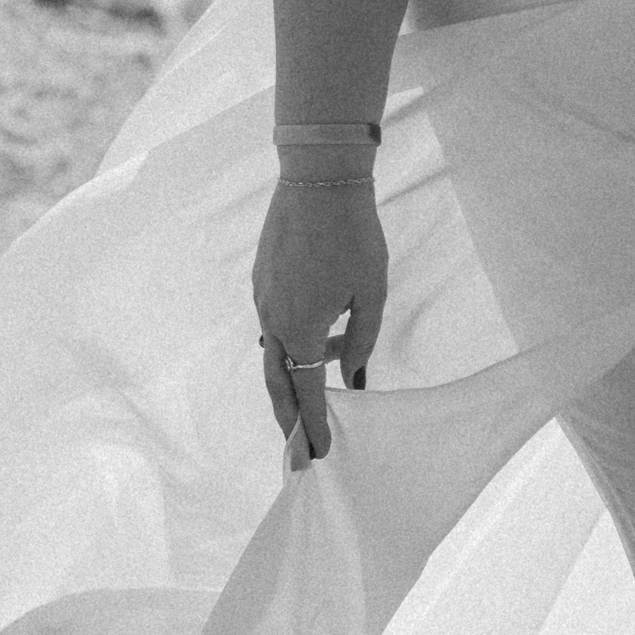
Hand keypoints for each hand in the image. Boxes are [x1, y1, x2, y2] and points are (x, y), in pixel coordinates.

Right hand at [252, 177, 387, 470]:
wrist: (317, 180)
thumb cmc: (353, 235)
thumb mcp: (373, 292)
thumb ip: (362, 339)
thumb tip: (353, 374)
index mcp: (301, 329)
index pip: (305, 391)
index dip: (313, 425)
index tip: (317, 454)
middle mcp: (273, 321)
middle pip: (276, 384)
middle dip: (287, 420)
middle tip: (297, 449)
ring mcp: (262, 300)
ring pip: (276, 352)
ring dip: (297, 373)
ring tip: (329, 376)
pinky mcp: (261, 280)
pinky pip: (276, 324)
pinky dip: (295, 340)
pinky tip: (323, 332)